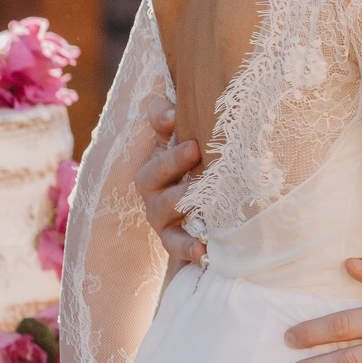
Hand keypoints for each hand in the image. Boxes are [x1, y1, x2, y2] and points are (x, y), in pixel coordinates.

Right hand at [134, 96, 204, 269]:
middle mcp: (154, 182)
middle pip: (152, 171)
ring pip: (162, 207)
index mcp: (163, 149)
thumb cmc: (209, 171)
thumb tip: (180, 112)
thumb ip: (195, 121)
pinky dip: (188, 247)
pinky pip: (176, 245)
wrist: (210, 219)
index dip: (160, 118)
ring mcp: (160, 213)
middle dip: (172, 160)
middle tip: (195, 149)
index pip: (156, 124)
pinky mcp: (172, 240)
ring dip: (182, 199)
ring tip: (204, 194)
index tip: (173, 116)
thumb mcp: (205, 142)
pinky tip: (204, 250)